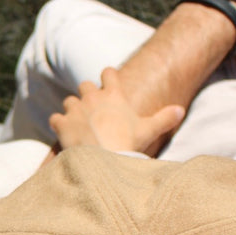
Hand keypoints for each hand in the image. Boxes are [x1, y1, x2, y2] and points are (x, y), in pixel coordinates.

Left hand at [49, 67, 185, 154]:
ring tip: (79, 125)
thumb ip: (165, 118)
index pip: (108, 72)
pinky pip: (55, 118)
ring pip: (69, 101)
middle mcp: (92, 97)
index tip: (107, 83)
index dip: (107, 76)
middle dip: (87, 95)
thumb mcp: (149, 130)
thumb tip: (181, 110)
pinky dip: (58, 125)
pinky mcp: (61, 123)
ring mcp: (75, 109)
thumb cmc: (129, 145)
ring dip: (72, 111)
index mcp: (114, 95)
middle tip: (93, 111)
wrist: (105, 161)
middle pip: (85, 85)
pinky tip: (64, 134)